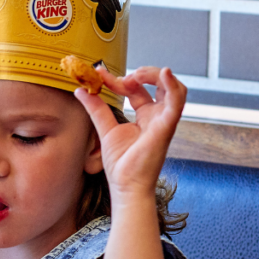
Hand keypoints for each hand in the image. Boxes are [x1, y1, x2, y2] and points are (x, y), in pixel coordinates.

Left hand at [74, 66, 186, 199]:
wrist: (126, 186)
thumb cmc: (122, 165)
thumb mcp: (105, 129)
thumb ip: (96, 108)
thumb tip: (81, 90)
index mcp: (145, 116)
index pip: (136, 89)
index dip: (119, 79)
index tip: (99, 73)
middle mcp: (157, 116)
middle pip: (157, 84)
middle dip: (140, 74)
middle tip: (119, 78)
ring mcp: (164, 121)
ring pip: (172, 88)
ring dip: (155, 75)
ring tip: (134, 76)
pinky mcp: (167, 127)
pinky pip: (177, 102)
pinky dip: (173, 85)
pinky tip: (166, 73)